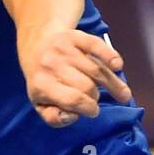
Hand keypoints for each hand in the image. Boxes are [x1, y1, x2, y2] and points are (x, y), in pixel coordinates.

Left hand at [17, 27, 131, 127]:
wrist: (37, 46)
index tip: (93, 111)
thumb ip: (53, 117)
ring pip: (97, 70)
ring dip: (111, 83)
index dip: (89, 108)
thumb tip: (72, 116)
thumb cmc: (43, 80)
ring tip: (117, 91)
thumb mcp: (40, 103)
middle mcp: (50, 65)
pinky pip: (97, 46)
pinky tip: (117, 66)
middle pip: (87, 87)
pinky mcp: (75, 36)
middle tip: (94, 98)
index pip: (73, 100)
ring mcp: (63, 49)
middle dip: (95, 97)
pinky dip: (111, 56)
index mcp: (41, 85)